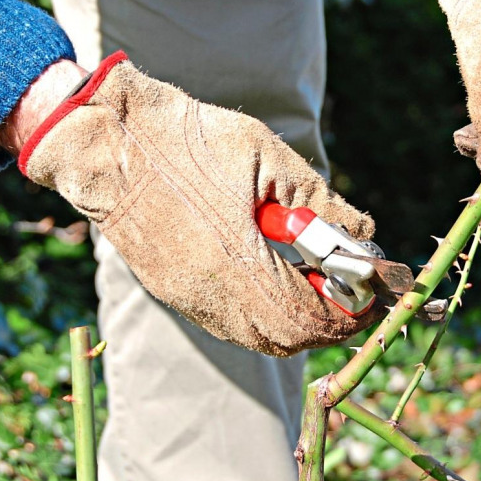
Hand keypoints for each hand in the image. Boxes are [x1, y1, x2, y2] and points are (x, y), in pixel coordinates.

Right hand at [6, 54, 378, 356]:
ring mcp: (187, 297)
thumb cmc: (190, 140)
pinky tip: (275, 282)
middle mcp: (210, 293)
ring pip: (257, 340)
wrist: (109, 140)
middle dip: (329, 324)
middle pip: (286, 340)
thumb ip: (321, 203)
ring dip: (297, 324)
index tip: (372, 293)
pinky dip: (264, 318)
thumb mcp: (270, 158)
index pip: (308, 317)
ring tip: (317, 286)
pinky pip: (229, 326)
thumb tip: (364, 234)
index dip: (348, 312)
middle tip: (352, 293)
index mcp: (237, 262)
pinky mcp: (171, 291)